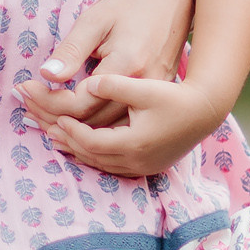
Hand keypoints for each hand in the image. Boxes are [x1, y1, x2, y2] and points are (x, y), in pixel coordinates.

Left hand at [19, 0, 192, 128]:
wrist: (174, 0)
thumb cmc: (131, 6)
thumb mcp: (95, 20)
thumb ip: (72, 50)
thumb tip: (46, 76)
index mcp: (127, 66)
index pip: (80, 103)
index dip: (47, 100)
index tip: (24, 89)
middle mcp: (142, 89)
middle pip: (92, 122)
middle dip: (53, 117)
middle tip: (25, 106)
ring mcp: (151, 97)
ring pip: (106, 128)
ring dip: (71, 127)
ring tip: (40, 115)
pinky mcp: (154, 98)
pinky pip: (120, 123)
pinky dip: (94, 127)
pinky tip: (72, 120)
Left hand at [35, 72, 229, 178]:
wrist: (207, 110)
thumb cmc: (175, 93)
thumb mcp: (145, 83)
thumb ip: (115, 84)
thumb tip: (88, 84)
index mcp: (135, 143)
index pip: (91, 142)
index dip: (70, 130)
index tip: (55, 116)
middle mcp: (138, 161)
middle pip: (92, 156)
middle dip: (66, 140)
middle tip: (42, 127)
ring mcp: (144, 166)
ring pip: (101, 163)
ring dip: (77, 149)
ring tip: (54, 135)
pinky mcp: (149, 165)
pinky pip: (112, 165)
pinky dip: (93, 154)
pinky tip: (81, 144)